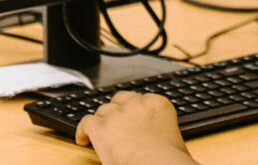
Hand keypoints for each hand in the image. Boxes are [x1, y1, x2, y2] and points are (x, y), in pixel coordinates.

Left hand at [75, 91, 196, 164]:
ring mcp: (117, 114)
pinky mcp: (100, 127)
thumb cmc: (168, 158)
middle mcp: (137, 104)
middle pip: (120, 99)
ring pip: (102, 110)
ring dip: (101, 121)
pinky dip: (83, 131)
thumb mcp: (174, 138)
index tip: (132, 119)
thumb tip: (163, 143)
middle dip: (116, 110)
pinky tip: (83, 140)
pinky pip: (86, 122)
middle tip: (114, 124)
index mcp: (158, 104)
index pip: (142, 99)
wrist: (155, 164)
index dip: (134, 109)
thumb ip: (164, 132)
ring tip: (99, 133)